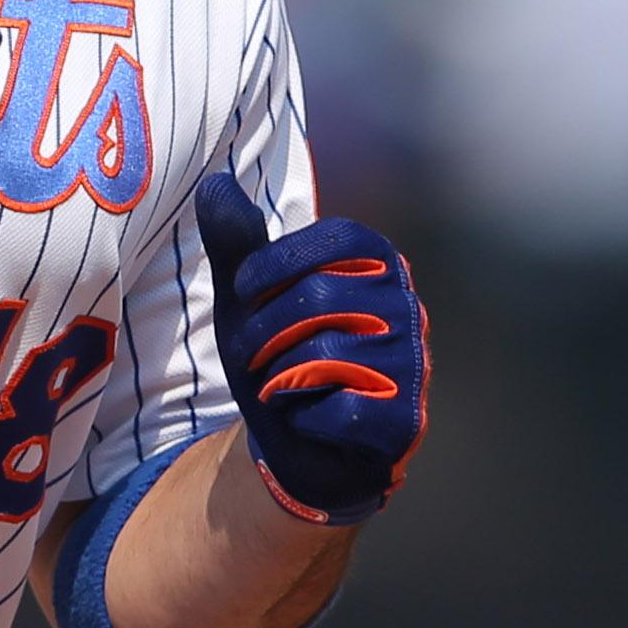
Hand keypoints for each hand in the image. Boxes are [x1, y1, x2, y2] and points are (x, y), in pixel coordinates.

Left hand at [193, 171, 429, 525]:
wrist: (297, 446)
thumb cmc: (276, 356)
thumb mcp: (247, 297)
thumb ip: (236, 241)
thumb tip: (215, 181)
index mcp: (377, 265)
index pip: (338, 238)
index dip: (279, 260)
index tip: (244, 289)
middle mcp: (405, 307)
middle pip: (321, 297)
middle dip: (263, 332)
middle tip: (253, 356)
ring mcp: (411, 365)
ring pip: (325, 356)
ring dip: (278, 379)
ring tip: (282, 387)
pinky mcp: (404, 422)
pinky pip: (339, 411)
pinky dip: (304, 419)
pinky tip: (311, 420)